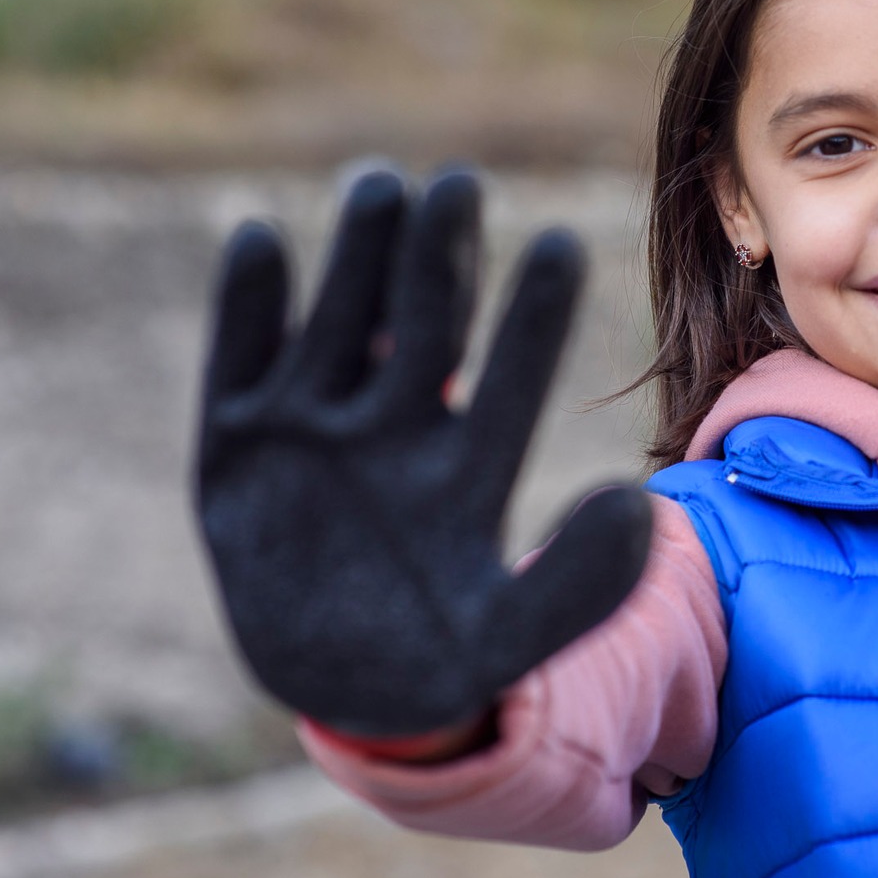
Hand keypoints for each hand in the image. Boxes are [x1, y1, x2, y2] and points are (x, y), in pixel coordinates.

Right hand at [193, 169, 652, 736]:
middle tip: (461, 186)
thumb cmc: (444, 659)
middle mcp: (395, 430)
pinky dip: (246, 310)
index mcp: (466, 468)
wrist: (339, 692)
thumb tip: (642, 507)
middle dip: (441, 259)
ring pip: (340, 326)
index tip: (559, 243)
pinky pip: (239, 364)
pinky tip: (261, 242)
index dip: (531, 318)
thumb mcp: (515, 637)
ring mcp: (313, 430)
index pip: (509, 379)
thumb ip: (583, 585)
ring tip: (381, 185)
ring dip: (356, 261)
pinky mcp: (236, 442)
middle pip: (423, 329)